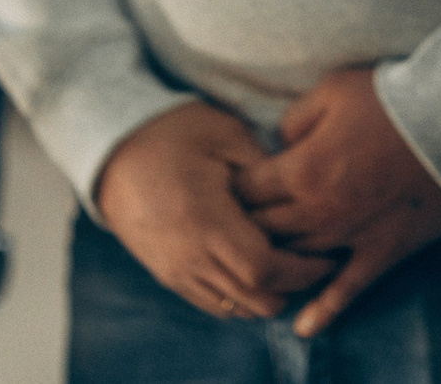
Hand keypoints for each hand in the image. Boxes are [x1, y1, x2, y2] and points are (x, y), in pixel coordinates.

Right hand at [94, 101, 334, 319]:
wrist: (112, 148)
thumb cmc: (172, 132)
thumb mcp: (225, 134)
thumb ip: (266, 170)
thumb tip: (303, 195)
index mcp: (206, 220)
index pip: (266, 268)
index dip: (303, 270)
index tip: (328, 255)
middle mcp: (189, 255)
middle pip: (256, 298)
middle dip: (292, 287)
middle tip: (314, 260)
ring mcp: (176, 270)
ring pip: (236, 308)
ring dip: (267, 294)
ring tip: (288, 264)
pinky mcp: (167, 274)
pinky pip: (214, 304)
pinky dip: (241, 297)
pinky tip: (256, 270)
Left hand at [231, 67, 440, 338]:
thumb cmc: (388, 99)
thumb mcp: (330, 90)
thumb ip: (294, 120)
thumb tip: (280, 144)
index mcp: (301, 169)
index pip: (246, 191)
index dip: (234, 189)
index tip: (234, 186)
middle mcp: (318, 210)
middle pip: (264, 231)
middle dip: (248, 227)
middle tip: (242, 223)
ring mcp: (350, 235)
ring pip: (296, 260)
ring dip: (278, 261)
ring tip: (265, 260)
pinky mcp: (381, 251)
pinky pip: (347, 288)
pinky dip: (324, 309)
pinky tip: (303, 327)